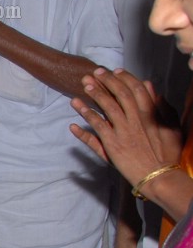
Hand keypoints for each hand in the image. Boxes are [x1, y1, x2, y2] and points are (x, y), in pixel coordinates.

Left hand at [70, 68, 181, 185]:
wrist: (159, 176)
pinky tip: (76, 107)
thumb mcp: (172, 128)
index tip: (115, 71)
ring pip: (106, 108)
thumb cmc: (167, 153)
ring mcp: (123, 131)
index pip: (137, 90)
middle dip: (107, 81)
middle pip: (120, 95)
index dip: (125, 78)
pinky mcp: (111, 144)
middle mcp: (136, 120)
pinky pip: (96, 127)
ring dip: (95, 94)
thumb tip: (153, 89)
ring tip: (85, 84)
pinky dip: (86, 116)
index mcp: (152, 115)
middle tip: (95, 72)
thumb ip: (163, 108)